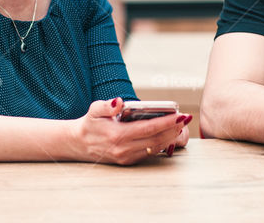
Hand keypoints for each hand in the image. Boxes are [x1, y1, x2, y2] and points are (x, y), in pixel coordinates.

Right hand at [72, 98, 189, 164]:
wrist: (78, 144)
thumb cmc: (90, 123)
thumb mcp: (94, 109)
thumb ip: (106, 105)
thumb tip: (119, 101)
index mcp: (118, 135)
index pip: (149, 128)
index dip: (167, 122)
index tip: (179, 115)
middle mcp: (124, 149)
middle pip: (156, 139)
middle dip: (173, 129)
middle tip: (185, 118)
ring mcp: (126, 157)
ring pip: (154, 147)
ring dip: (169, 137)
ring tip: (180, 126)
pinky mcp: (127, 161)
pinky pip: (148, 153)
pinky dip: (160, 144)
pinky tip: (167, 135)